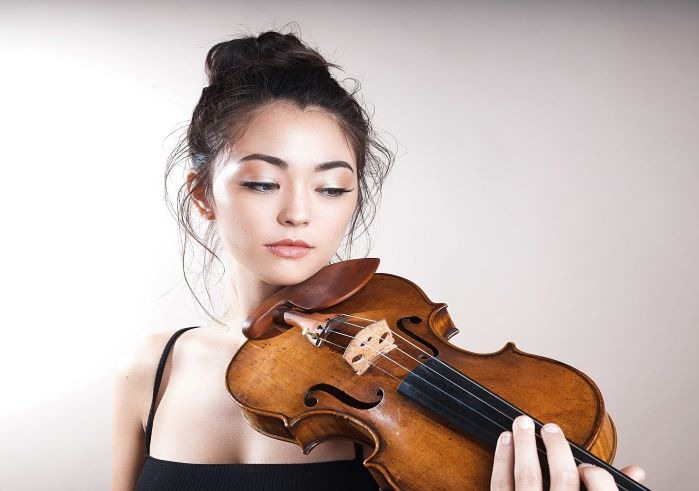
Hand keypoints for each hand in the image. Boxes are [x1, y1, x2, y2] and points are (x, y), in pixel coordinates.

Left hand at [490, 415, 645, 489]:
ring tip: (522, 424)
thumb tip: (635, 470)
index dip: (594, 471)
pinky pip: (499, 486)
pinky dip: (501, 461)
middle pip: (561, 478)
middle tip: (550, 427)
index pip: (599, 488)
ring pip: (526, 478)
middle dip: (555, 447)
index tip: (588, 464)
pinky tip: (504, 443)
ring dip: (523, 446)